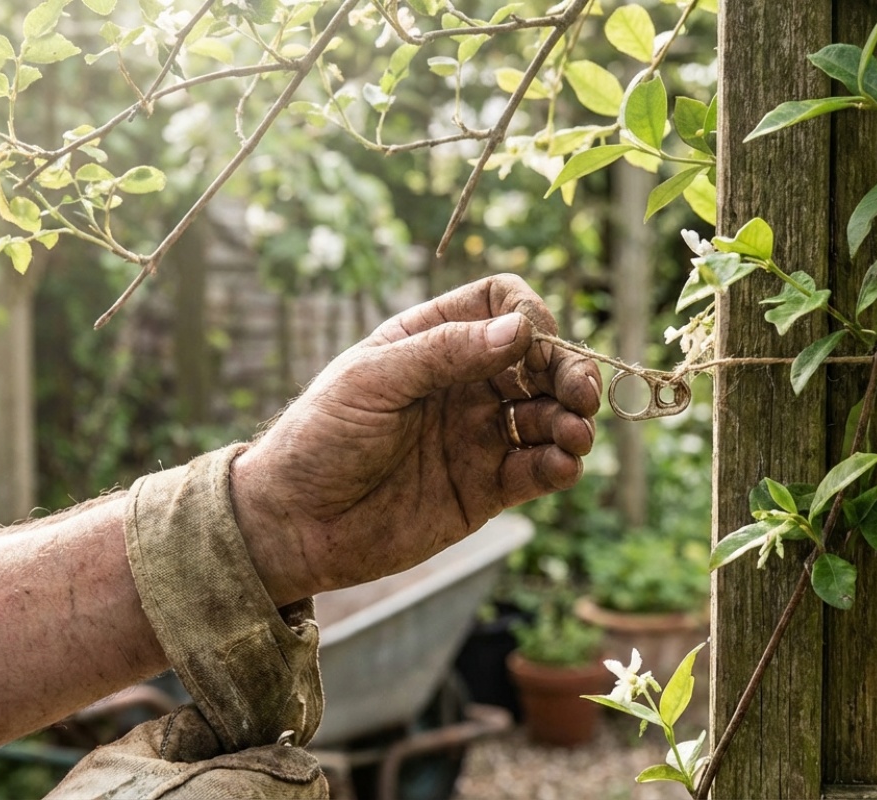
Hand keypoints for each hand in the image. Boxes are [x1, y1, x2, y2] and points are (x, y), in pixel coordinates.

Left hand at [230, 274, 600, 602]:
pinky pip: (539, 469)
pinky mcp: (487, 487)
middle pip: (542, 361)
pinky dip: (561, 466)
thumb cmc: (319, 438)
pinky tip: (560, 466)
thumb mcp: (372, 381)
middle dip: (570, 372)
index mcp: (434, 341)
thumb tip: (520, 330)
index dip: (530, 317)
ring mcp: (480, 434)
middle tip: (582, 394)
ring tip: (574, 435)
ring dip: (573, 420)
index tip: (532, 346)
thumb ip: (445, 352)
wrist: (294, 525)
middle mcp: (466, 382)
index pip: (502, 305)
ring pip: (550, 415)